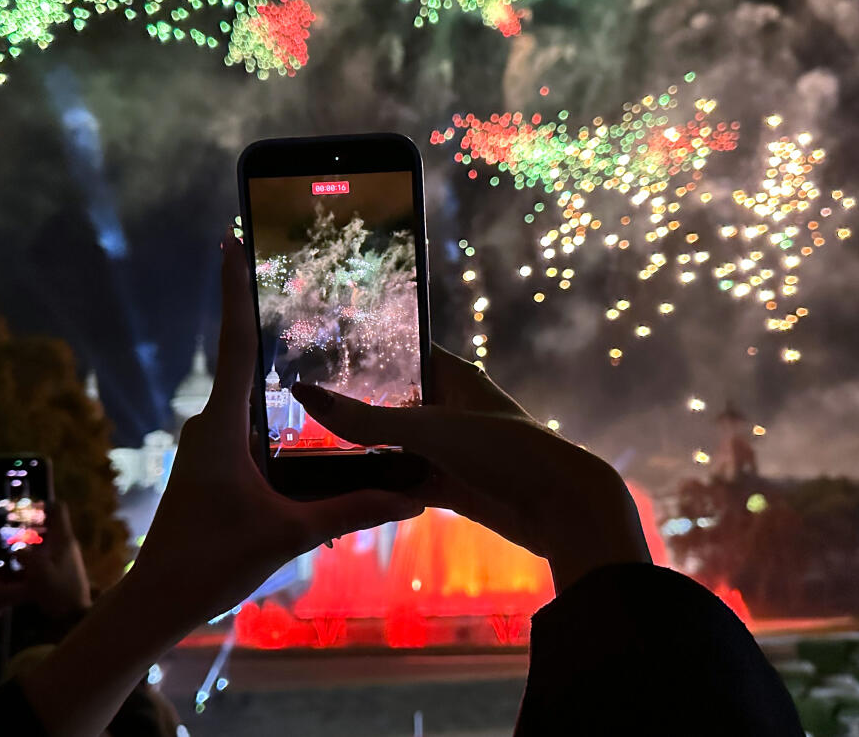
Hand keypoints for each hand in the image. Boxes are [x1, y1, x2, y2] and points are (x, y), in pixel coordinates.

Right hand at [15, 502, 91, 619]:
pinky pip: (48, 552)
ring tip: (12, 542)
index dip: (43, 503)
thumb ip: (25, 555)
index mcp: (64, 539)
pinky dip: (36, 552)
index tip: (24, 507)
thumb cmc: (59, 591)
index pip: (58, 509)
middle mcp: (67, 543)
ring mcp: (67, 556)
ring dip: (33, 538)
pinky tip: (22, 561)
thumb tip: (16, 546)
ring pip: (49, 538)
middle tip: (12, 526)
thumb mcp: (38, 572)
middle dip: (33, 521)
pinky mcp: (64, 568)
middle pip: (52, 522)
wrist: (74, 615)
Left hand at [127, 230, 422, 620]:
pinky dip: (274, 417)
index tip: (231, 238)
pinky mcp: (211, 466)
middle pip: (244, 362)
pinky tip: (303, 423)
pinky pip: (246, 428)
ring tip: (315, 349)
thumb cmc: (212, 562)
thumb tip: (413, 498)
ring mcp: (208, 445)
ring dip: (276, 378)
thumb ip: (353, 509)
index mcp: (222, 425)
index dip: (234, 289)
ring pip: (248, 401)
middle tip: (301, 284)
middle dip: (270, 324)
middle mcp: (210, 425)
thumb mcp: (290, 533)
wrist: (158, 601)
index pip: (233, 343)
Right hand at [291, 346, 650, 592]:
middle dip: (355, 405)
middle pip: (393, 401)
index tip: (317, 350)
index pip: (402, 352)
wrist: (559, 508)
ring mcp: (451, 448)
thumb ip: (366, 418)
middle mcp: (451, 407)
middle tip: (299, 404)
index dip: (365, 351)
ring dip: (365, 449)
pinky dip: (382, 483)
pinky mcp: (451, 485)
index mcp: (454, 375)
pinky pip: (406, 480)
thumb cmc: (504, 450)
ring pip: (396, 445)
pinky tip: (343, 485)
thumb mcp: (429, 429)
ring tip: (308, 443)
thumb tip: (305, 393)